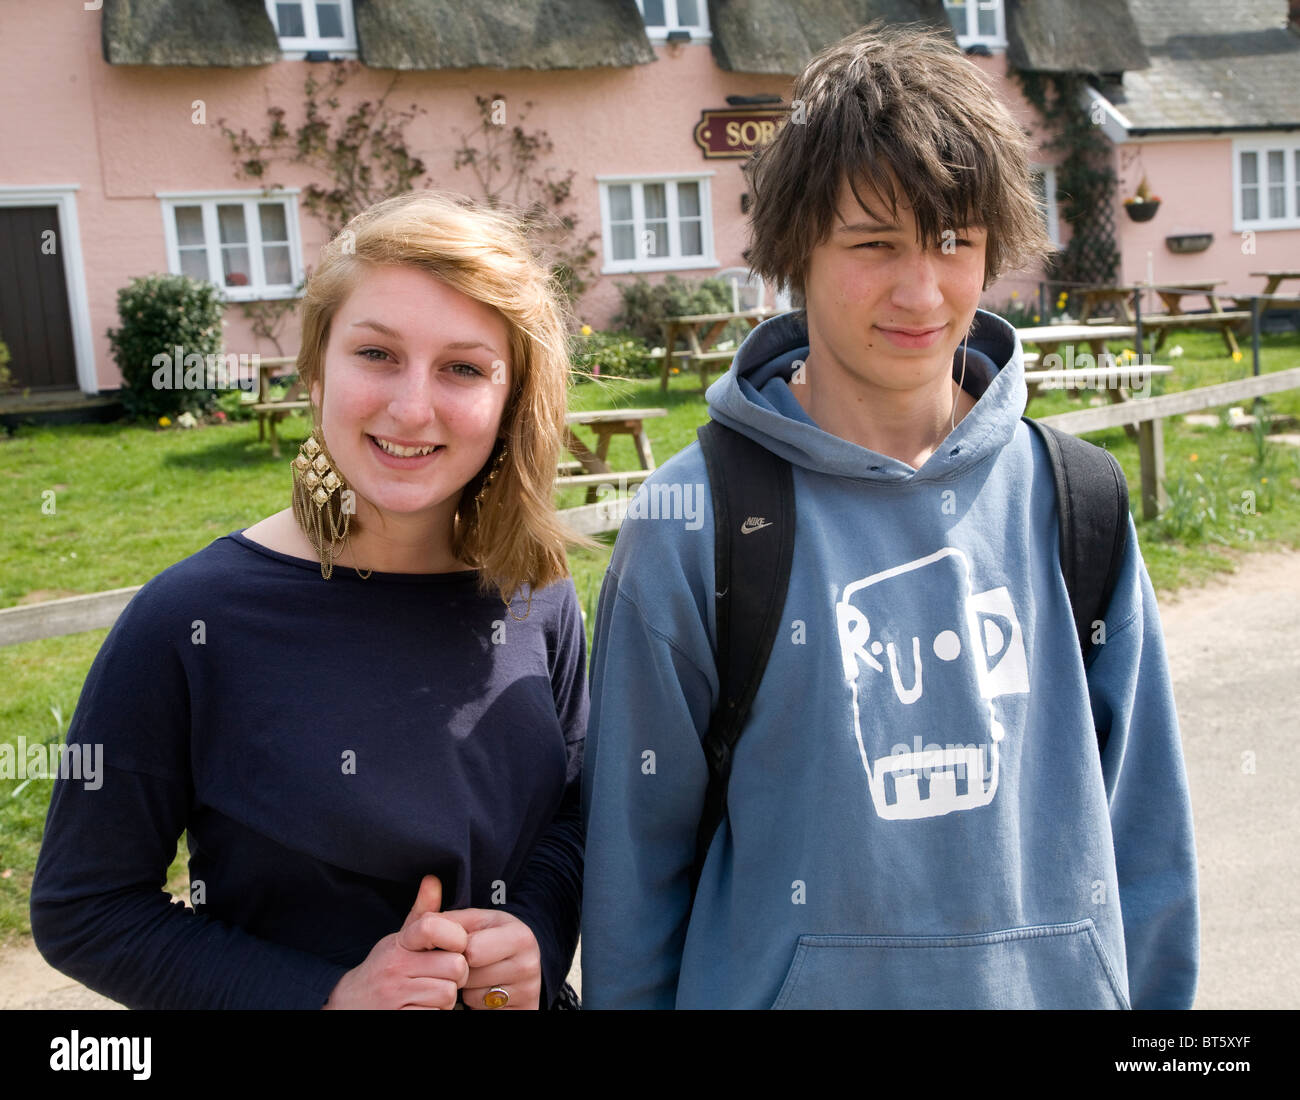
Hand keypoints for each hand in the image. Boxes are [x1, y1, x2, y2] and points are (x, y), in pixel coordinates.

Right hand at [323, 875, 469, 1009]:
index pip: (434, 927)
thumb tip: (434, 879)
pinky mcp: (400, 1018)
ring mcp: (396, 996)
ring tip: (430, 993)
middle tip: (443, 976)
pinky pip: (437, 1015)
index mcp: (399, 943)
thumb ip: (422, 912)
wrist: (348, 1004)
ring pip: (448, 994)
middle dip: (456, 975)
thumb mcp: (400, 939)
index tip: (455, 945)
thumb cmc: (383, 970)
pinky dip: (435, 1014)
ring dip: (446, 998)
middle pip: (455, 966)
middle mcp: (395, 967)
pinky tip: (423, 1008)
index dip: (456, 937)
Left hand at [440, 908, 541, 1010]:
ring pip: (474, 996)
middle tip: (470, 961)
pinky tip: (483, 989)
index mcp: (519, 936)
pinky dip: (476, 1003)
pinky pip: (482, 1010)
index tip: (461, 945)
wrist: (518, 960)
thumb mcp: (475, 922)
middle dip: (462, 969)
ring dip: (467, 987)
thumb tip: (427, 901)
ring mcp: (527, 991)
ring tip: (477, 975)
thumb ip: (450, 917)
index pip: (472, 950)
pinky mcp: (523, 1008)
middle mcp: (528, 964)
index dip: (458, 948)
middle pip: (471, 975)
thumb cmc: (490, 937)